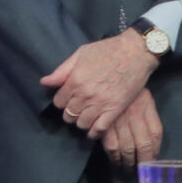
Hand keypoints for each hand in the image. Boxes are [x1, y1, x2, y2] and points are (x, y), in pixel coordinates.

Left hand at [42, 31, 157, 136]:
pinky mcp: (116, 109)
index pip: (59, 102)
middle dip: (71, 112)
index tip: (69, 99)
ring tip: (87, 117)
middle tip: (78, 108)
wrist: (136, 51)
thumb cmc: (109, 49)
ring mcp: (101, 103)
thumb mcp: (81, 54)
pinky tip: (94, 130)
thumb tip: (45, 82)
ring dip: (82, 122)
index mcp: (75, 80)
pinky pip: (100, 128)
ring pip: (82, 124)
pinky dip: (95, 132)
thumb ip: (62, 70)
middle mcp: (85, 94)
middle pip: (69, 115)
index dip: (62, 101)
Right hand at [102, 88, 162, 168]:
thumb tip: (151, 140)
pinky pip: (111, 146)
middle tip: (140, 170)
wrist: (108, 73)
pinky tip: (115, 161)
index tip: (153, 160)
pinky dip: (114, 157)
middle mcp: (135, 115)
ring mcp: (119, 120)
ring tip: (127, 168)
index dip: (155, 150)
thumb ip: (148, 114)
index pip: (156, 134)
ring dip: (128, 162)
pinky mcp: (104, 125)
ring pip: (127, 148)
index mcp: (146, 106)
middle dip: (142, 161)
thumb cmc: (125, 85)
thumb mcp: (143, 95)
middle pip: (143, 145)